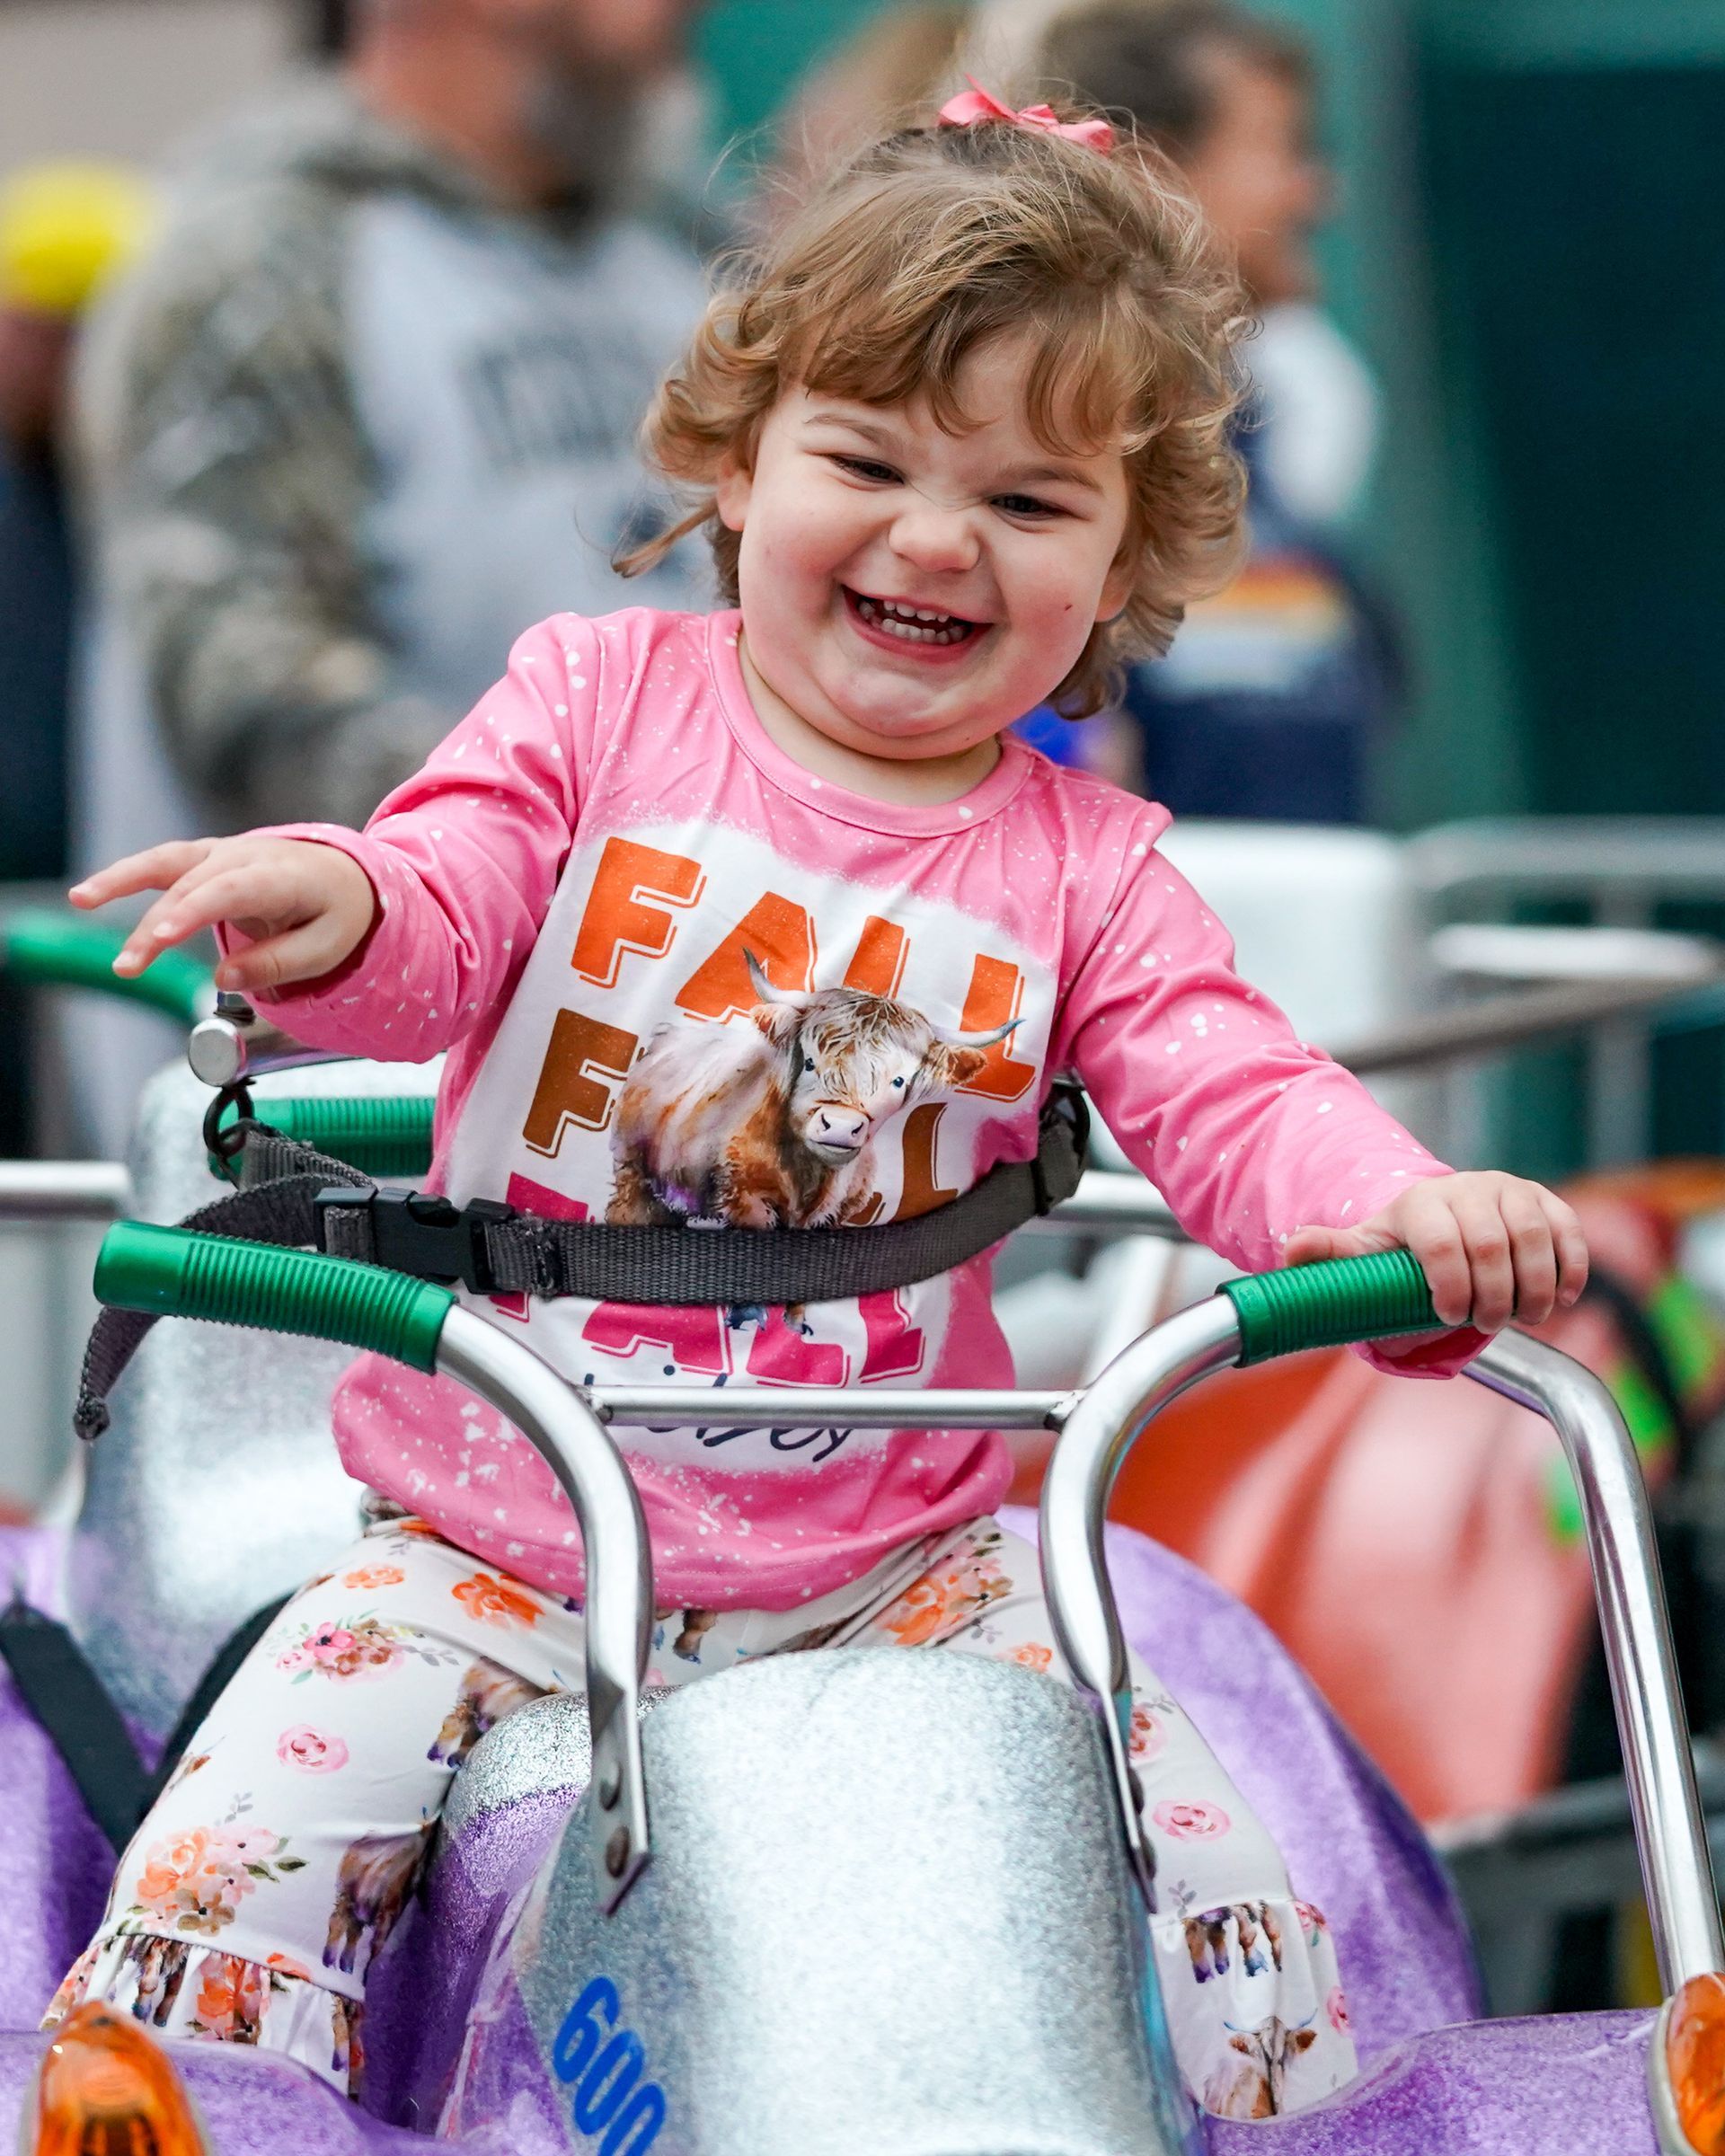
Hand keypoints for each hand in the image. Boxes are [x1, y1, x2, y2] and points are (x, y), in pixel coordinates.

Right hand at [70, 836, 377, 995]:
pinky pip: (163, 863)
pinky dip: (127, 875)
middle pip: (191, 888)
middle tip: (126, 968)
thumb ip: (277, 964)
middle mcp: (245, 856)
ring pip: (167, 863)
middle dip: (154, 926)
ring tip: (80, 899)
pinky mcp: (204, 859)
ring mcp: (221, 853)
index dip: (191, 913)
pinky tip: (88, 894)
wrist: (344, 874)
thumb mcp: (326, 947)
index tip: (160, 939)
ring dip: (122, 881)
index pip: (228, 892)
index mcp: (281, 875)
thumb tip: (223, 980)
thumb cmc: (335, 913)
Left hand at [1281, 1170, 1588, 1334]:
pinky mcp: (1546, 1201)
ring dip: (1535, 1287)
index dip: (1450, 1283)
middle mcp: (1468, 1189)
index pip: (1440, 1241)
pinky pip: (1568, 1231)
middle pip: (1492, 1243)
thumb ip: (1332, 1252)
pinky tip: (1562, 1300)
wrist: (1442, 1218)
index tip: (1448, 1316)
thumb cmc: (1402, 1244)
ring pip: (1535, 1237)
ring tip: (1522, 1317)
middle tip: (1486, 1326)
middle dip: (1493, 1294)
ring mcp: (1511, 1191)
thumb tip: (1293, 1248)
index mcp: (1421, 1203)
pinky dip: (1570, 1269)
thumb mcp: (1365, 1250)